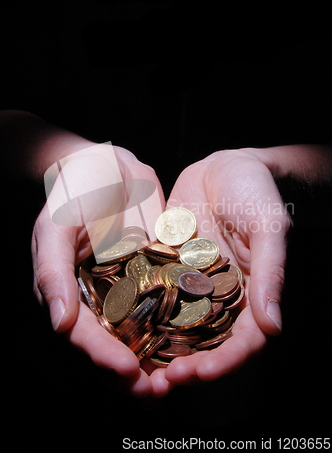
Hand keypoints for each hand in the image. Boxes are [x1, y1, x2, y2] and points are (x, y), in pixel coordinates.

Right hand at [32, 144, 165, 397]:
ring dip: (160, 357)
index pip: (84, 336)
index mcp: (71, 294)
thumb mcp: (54, 228)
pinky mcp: (155, 272)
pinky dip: (179, 322)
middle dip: (135, 372)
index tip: (128, 372)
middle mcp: (99, 298)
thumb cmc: (72, 194)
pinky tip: (198, 338)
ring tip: (181, 377)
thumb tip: (59, 325)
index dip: (103, 357)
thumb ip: (53, 273)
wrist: (106, 164)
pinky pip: (166, 301)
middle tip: (159, 391)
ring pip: (142, 332)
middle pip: (114, 345)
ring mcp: (128, 287)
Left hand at [152, 149, 291, 389]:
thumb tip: (273, 326)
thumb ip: (270, 273)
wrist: (224, 167)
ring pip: (174, 325)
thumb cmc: (255, 193)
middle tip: (156, 383)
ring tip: (132, 366)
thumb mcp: (268, 228)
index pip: (241, 341)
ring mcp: (191, 285)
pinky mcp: (167, 268)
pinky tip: (117, 325)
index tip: (197, 373)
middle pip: (204, 343)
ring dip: (156, 349)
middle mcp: (219, 297)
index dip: (222, 362)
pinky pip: (153, 294)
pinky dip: (139, 312)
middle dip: (183, 366)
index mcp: (249, 295)